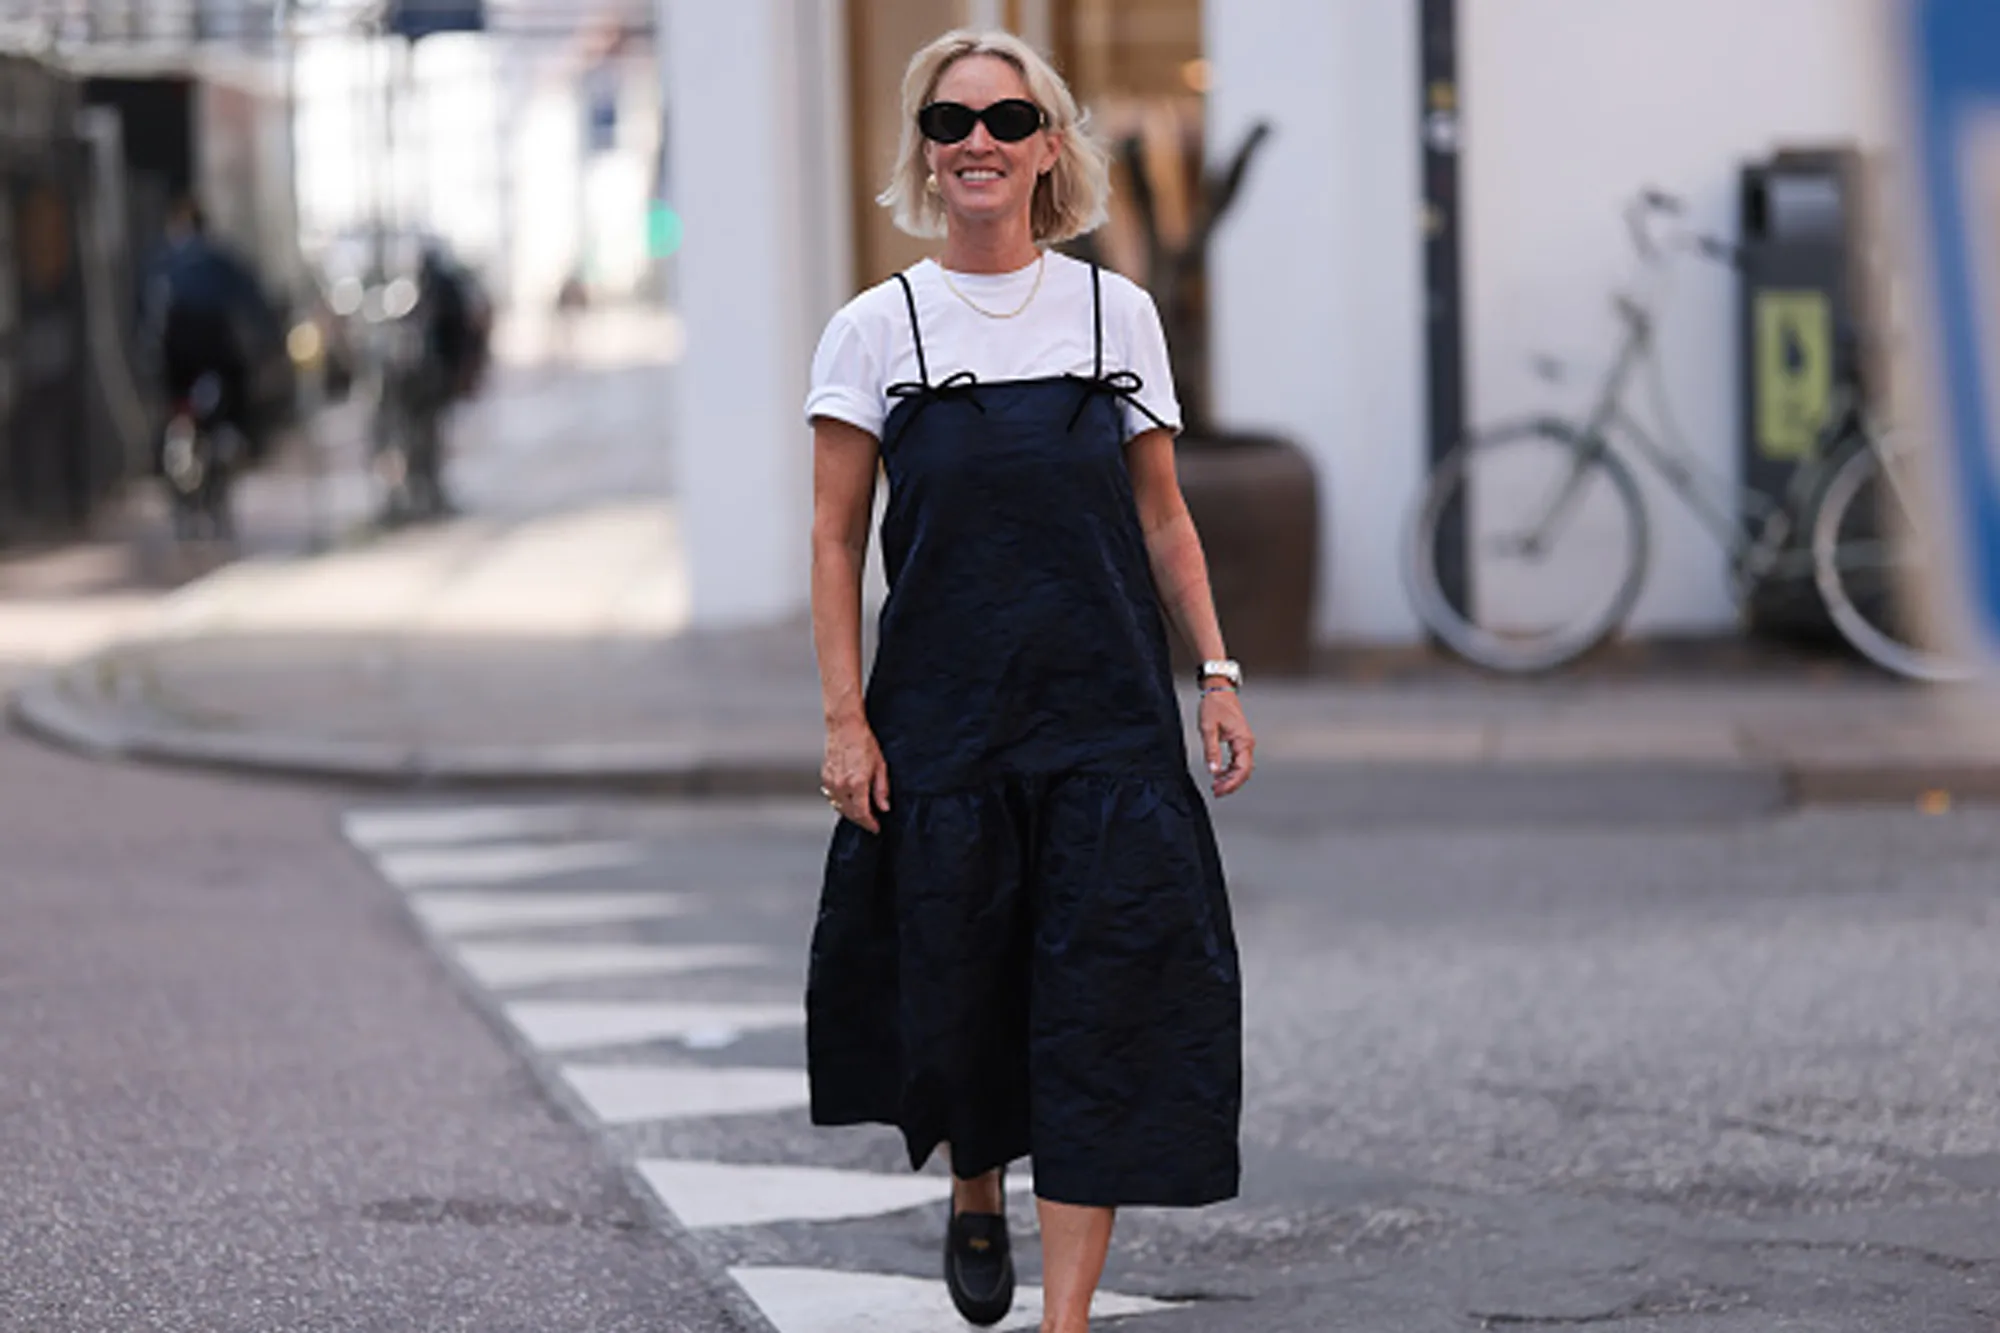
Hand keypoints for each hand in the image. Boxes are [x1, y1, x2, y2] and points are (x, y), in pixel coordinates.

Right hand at [821, 718, 889, 832]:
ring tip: (861, 813)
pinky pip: (832, 797)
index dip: (870, 823)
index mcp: (857, 783)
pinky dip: (841, 802)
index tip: (876, 827)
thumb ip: (881, 789)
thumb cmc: (864, 742)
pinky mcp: (825, 777)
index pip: (862, 813)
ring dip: (850, 813)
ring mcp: (831, 782)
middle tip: (870, 822)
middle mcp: (842, 785)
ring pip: (839, 807)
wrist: (845, 727)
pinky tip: (849, 800)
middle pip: (850, 813)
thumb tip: (884, 807)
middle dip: (861, 820)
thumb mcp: (880, 765)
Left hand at [1199, 687, 1254, 796]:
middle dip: (1231, 784)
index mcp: (1243, 740)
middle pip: (1244, 771)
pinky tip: (1219, 774)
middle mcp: (1248, 743)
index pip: (1242, 769)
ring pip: (1242, 768)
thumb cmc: (1214, 705)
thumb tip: (1213, 771)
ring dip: (1230, 779)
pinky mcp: (1240, 741)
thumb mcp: (1208, 728)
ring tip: (1216, 786)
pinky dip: (1230, 770)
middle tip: (1215, 792)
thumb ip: (1211, 750)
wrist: (1219, 690)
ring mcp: (1245, 742)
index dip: (1232, 783)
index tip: (1219, 790)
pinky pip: (1238, 761)